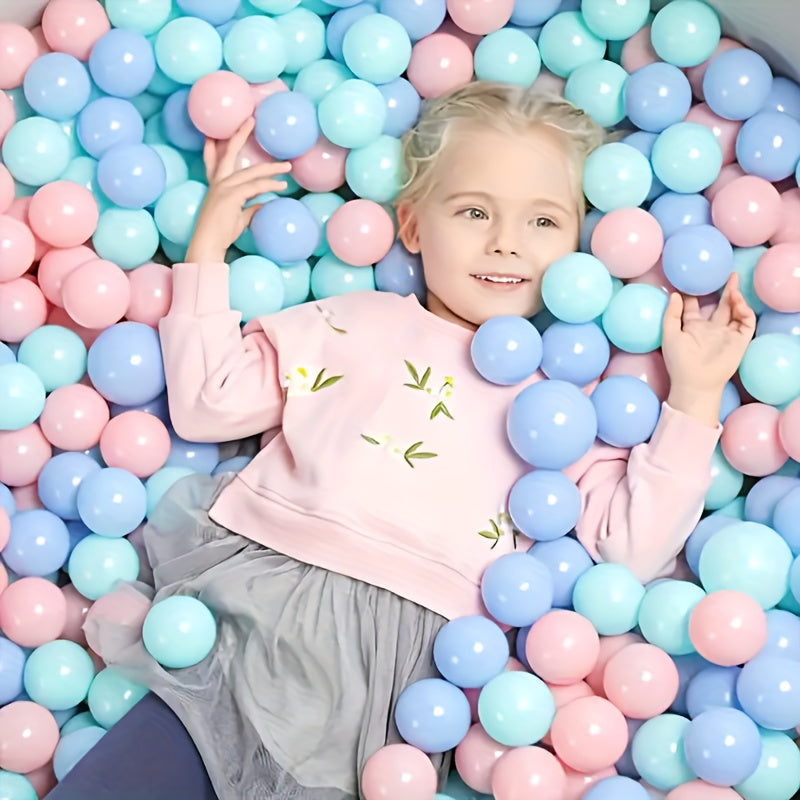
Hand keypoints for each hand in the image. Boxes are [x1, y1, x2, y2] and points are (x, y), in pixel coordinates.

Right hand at [185, 118, 291, 262]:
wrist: (208, 244)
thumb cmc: (221, 234)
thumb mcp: (239, 218)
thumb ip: (250, 208)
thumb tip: (263, 204)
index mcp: (216, 186)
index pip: (213, 161)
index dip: (212, 148)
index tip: (212, 135)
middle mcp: (218, 182)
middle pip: (229, 153)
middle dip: (240, 134)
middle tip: (250, 119)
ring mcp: (223, 187)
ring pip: (251, 171)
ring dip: (272, 168)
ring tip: (287, 166)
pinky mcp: (231, 196)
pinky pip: (254, 187)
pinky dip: (269, 185)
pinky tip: (282, 185)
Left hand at [661, 272, 756, 426]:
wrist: (695, 383)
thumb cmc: (679, 362)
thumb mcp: (669, 335)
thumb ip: (671, 315)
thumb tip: (676, 294)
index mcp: (692, 327)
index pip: (694, 306)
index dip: (694, 293)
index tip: (693, 279)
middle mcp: (710, 329)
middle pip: (719, 305)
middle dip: (724, 290)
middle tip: (727, 273)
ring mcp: (725, 334)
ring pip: (734, 311)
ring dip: (735, 297)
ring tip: (733, 284)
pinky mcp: (739, 340)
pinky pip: (746, 322)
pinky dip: (744, 310)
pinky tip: (737, 301)